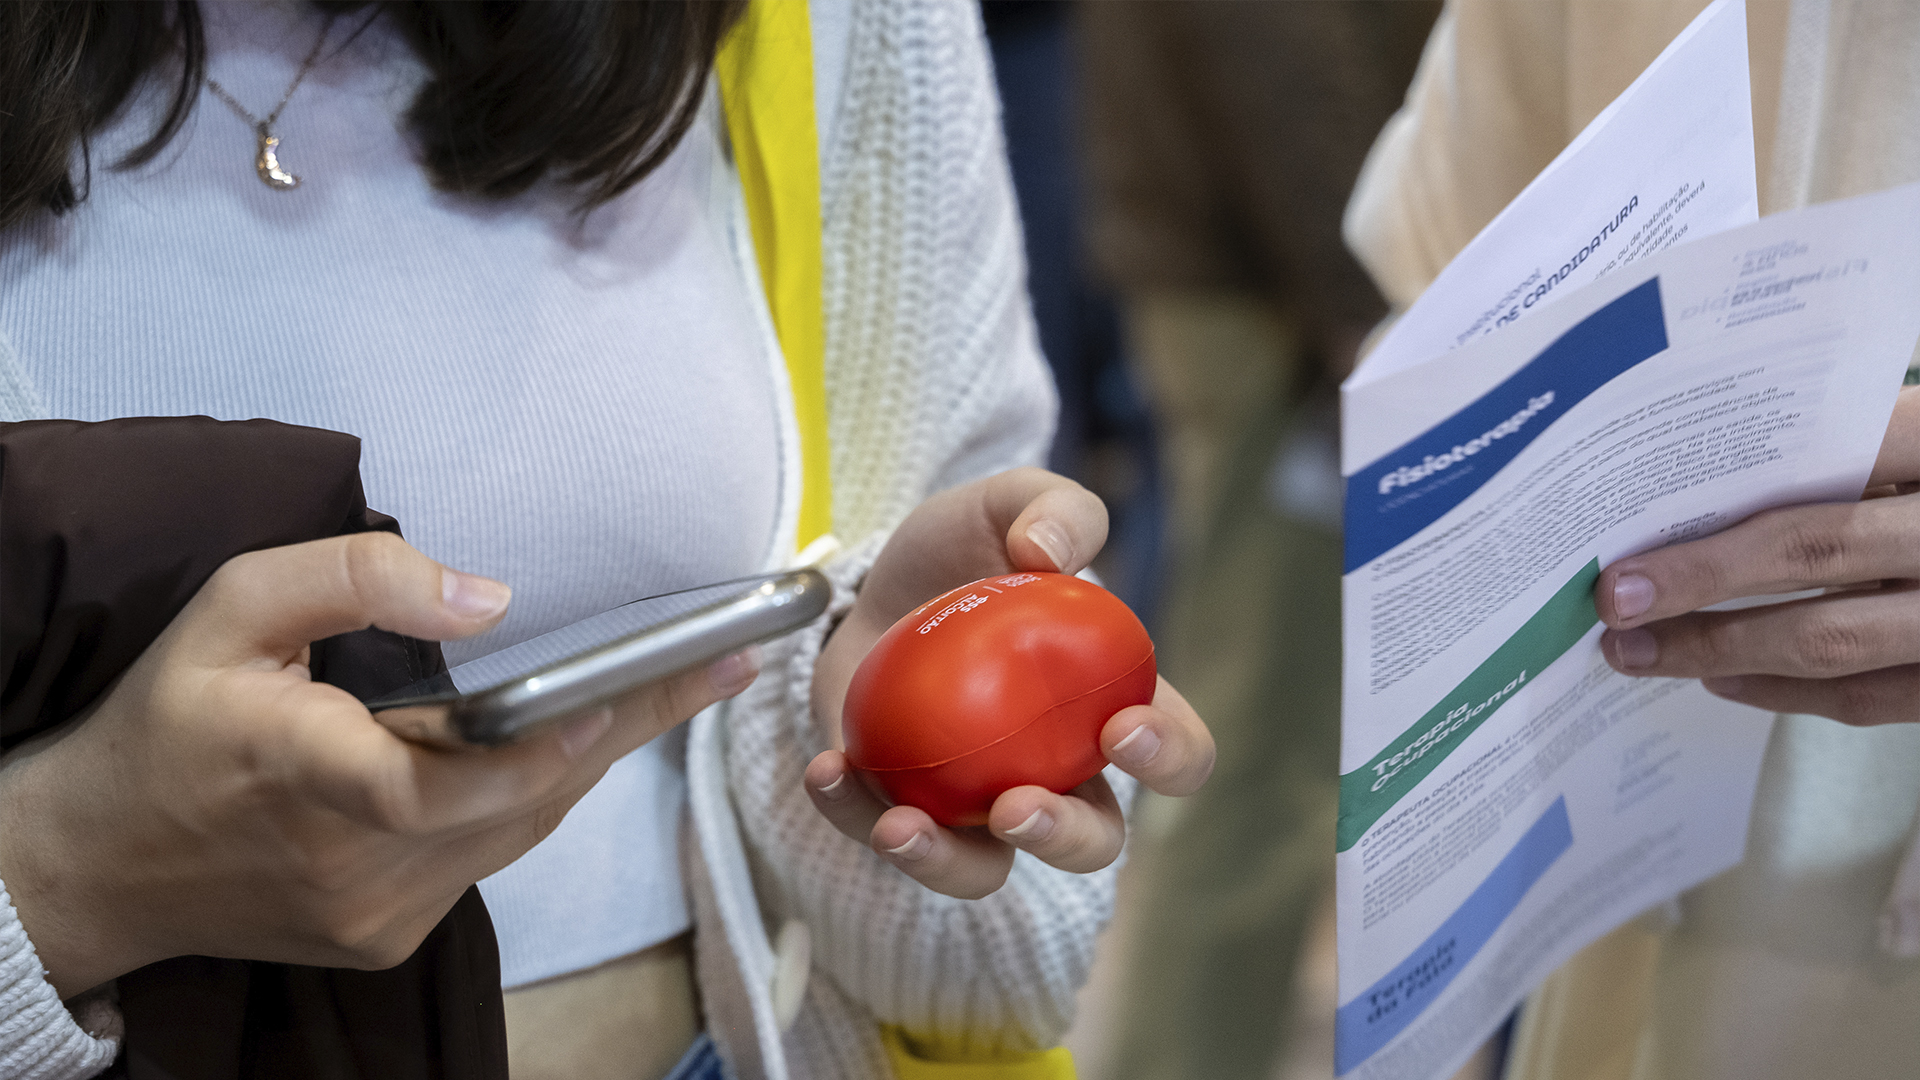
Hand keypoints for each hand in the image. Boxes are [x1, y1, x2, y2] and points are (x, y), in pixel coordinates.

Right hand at [0, 532, 757, 998]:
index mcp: (310, 775)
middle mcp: (356, 864)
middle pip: (527, 798)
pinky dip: (528, 797)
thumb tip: (488, 598)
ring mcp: (378, 912)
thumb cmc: (164, 722)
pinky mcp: (389, 935)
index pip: (460, 778)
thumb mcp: (232, 609)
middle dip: (625, 726)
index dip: (564, 738)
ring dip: (587, 760)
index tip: (652, 682)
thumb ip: (354, 580)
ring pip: (520, 830)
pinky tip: (561, 743)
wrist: (92, 866)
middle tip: (718, 664)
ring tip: (669, 689)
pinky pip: (489, 857)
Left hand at [807, 468, 1214, 898]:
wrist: (870, 583)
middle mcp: (1056, 772)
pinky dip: (853, 816)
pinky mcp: (900, 809)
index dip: (1169, 756)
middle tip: (1018, 807)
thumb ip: (1053, 508)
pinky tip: (828, 770)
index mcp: (1109, 705)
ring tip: (903, 828)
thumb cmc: (964, 552)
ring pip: (988, 871)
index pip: (1176, 750)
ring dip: (948, 864)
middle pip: (1094, 841)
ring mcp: (977, 802)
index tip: (1123, 729)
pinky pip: (885, 837)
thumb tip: (1046, 552)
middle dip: (1064, 840)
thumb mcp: (1009, 503)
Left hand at [1594, 386, 1919, 724]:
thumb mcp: (1917, 443)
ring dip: (1721, 649)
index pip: (1830, 460)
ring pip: (1832, 638)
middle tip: (1615, 602)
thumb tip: (1696, 478)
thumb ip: (1847, 445)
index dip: (1732, 505)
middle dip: (1700, 582)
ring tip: (1641, 652)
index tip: (1636, 541)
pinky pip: (1871, 697)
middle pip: (1814, 550)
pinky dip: (1784, 692)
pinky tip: (1721, 677)